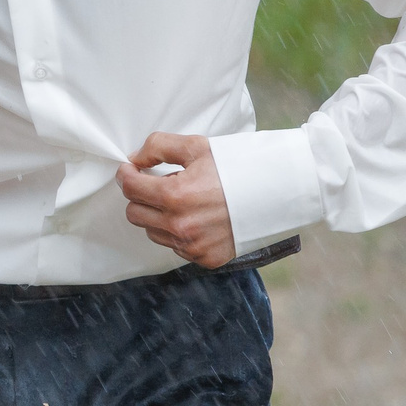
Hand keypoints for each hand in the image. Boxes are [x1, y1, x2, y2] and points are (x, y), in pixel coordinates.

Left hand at [117, 132, 237, 266]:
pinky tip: (198, 218)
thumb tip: (134, 160)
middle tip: (160, 184)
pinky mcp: (205, 258)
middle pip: (135, 213)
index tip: (131, 170)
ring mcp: (192, 246)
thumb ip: (158, 147)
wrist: (278, 192)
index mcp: (175, 196)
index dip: (126, 175)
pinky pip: (175, 247)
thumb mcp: (197, 147)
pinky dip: (179, 233)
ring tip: (185, 201)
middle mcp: (180, 226)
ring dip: (159, 217)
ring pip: (153, 232)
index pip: (129, 188)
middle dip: (142, 197)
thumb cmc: (238, 167)